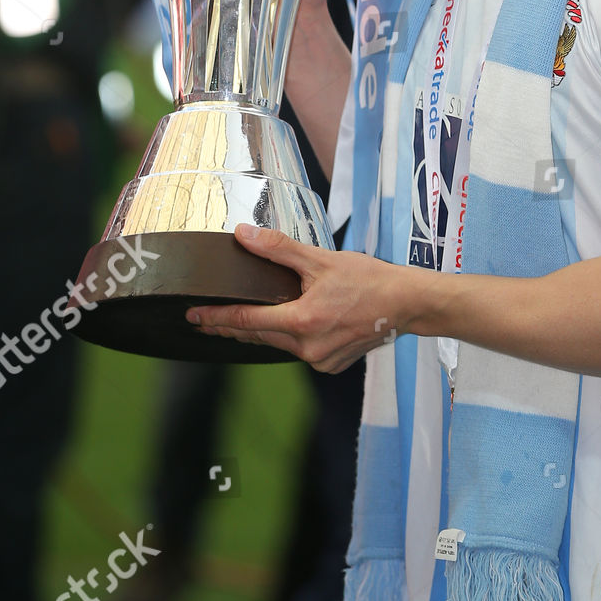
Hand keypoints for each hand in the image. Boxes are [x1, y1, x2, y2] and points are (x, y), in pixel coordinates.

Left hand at [186, 222, 407, 372]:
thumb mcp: (321, 259)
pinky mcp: (331, 364)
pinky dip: (289, 338)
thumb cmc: (369, 280)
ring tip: (238, 321)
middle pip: (258, 336)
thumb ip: (278, 249)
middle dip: (231, 326)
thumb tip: (243, 235)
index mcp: (302, 322)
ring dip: (261, 332)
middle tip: (204, 320)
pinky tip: (286, 326)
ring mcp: (320, 360)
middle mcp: (308, 348)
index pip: (247, 320)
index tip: (193, 316)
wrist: (406, 304)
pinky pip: (299, 351)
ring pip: (278, 345)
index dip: (216, 317)